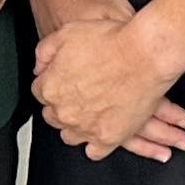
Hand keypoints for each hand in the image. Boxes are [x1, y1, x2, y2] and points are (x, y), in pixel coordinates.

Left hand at [34, 6, 179, 160]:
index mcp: (51, 87)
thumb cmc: (112, 42)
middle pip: (54, 115)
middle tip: (80, 93)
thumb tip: (40, 65)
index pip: (40, 92)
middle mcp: (65, 112)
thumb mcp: (68, 32)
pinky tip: (101, 132)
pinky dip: (96, 144)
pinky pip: (95, 152)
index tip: (65, 80)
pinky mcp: (108, 138)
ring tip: (90, 114)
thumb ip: (46, 50)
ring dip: (76, 126)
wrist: (145, 55)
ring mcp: (86, 128)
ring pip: (71, 136)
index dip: (54, 82)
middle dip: (63, 105)